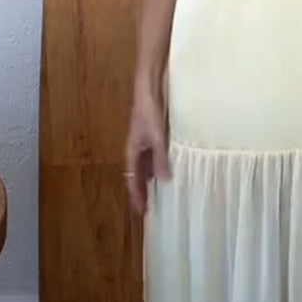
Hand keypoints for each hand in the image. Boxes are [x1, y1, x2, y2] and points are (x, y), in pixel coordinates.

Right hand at [125, 93, 170, 212]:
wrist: (150, 90)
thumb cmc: (149, 112)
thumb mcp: (156, 137)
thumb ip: (160, 158)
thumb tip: (163, 179)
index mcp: (132, 151)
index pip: (133, 179)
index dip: (136, 195)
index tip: (141, 211)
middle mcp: (137, 149)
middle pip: (138, 175)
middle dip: (142, 191)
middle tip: (149, 208)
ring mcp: (145, 143)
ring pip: (147, 167)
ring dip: (152, 180)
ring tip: (160, 194)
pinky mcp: (155, 136)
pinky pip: (156, 157)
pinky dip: (160, 167)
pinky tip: (169, 171)